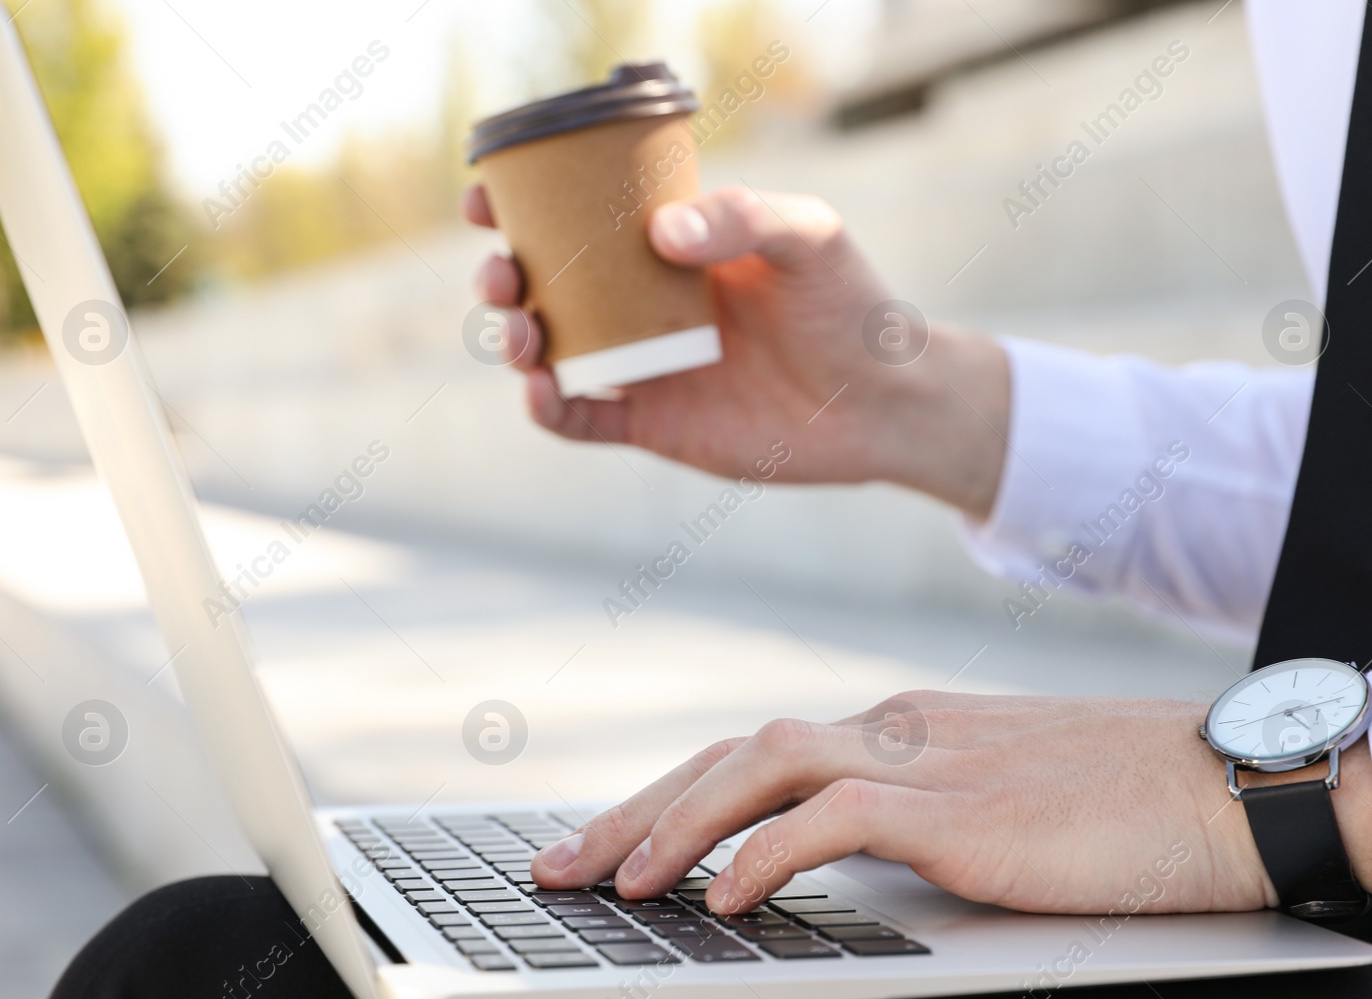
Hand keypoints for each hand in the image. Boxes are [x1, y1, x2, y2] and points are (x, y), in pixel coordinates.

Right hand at [462, 185, 1010, 517]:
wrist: (883, 402)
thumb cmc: (851, 306)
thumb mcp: (809, 237)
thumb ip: (743, 218)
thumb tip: (660, 232)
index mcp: (667, 245)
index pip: (579, 216)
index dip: (522, 207)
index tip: (488, 201)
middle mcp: (642, 303)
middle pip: (545, 285)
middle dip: (502, 276)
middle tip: (502, 274)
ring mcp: (643, 366)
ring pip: (550, 350)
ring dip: (514, 339)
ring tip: (521, 330)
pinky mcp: (654, 424)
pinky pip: (583, 420)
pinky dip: (549, 409)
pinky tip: (541, 392)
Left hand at [529, 692, 1371, 913]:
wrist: (1235, 785)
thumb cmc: (1128, 807)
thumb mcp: (998, 805)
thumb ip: (918, 819)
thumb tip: (838, 867)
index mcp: (902, 729)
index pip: (754, 752)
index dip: (670, 795)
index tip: (609, 844)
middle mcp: (897, 730)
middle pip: (731, 751)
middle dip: (635, 809)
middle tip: (558, 868)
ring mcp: (928, 759)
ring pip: (761, 764)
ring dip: (675, 824)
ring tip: (615, 885)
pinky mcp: (964, 805)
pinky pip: (834, 815)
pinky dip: (764, 850)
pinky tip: (722, 898)